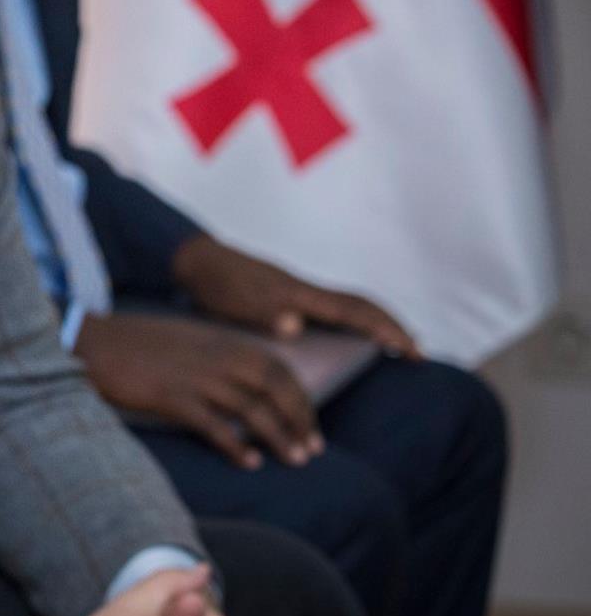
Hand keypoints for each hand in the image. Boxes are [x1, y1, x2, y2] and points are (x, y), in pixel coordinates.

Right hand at [75, 312, 320, 467]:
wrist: (92, 343)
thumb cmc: (134, 344)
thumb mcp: (185, 340)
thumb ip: (216, 356)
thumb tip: (242, 382)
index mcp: (222, 341)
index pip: (278, 368)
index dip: (300, 397)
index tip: (309, 422)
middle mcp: (217, 357)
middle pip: (275, 388)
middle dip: (300, 419)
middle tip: (312, 448)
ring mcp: (196, 377)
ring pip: (253, 409)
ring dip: (279, 436)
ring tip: (295, 460)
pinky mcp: (174, 398)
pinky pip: (216, 426)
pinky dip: (237, 446)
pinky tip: (249, 463)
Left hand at [171, 234, 415, 354]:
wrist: (196, 262)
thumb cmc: (214, 285)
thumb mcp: (234, 305)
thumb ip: (264, 315)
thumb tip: (294, 327)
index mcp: (299, 296)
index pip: (355, 312)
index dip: (386, 330)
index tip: (412, 349)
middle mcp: (307, 293)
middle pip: (362, 305)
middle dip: (393, 327)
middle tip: (418, 353)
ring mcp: (300, 294)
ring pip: (351, 306)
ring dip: (377, 324)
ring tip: (396, 348)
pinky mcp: (291, 298)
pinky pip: (334, 310)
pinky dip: (355, 323)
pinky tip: (354, 340)